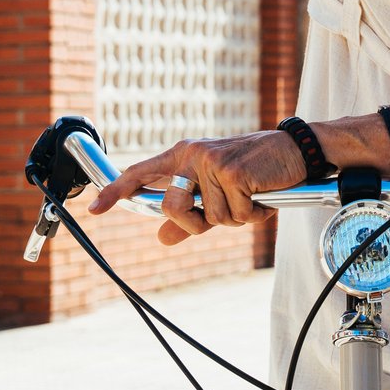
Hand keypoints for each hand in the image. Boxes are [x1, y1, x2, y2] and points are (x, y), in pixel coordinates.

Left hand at [90, 130, 307, 246]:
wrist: (296, 151)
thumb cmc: (256, 171)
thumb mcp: (219, 192)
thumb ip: (190, 215)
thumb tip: (161, 238)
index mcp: (185, 155)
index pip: (142, 172)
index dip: (116, 191)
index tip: (94, 209)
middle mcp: (193, 155)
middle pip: (173, 209)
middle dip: (197, 223)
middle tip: (225, 212)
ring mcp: (212, 162)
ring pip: (211, 218)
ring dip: (235, 217)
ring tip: (251, 196)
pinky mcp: (233, 172)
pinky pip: (235, 215)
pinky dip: (253, 214)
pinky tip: (263, 196)